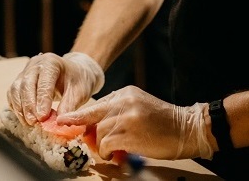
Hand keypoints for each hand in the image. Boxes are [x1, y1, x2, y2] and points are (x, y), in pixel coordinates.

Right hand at [6, 51, 104, 124]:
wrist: (74, 72)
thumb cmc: (78, 81)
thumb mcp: (79, 92)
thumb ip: (69, 106)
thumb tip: (58, 123)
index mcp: (51, 62)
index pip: (44, 81)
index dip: (42, 100)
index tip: (42, 117)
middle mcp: (36, 64)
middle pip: (27, 84)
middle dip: (29, 105)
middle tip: (34, 123)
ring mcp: (26, 71)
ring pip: (16, 88)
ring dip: (21, 108)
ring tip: (29, 123)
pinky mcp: (20, 80)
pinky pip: (13, 93)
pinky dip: (16, 107)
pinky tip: (24, 119)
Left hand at [57, 86, 213, 161]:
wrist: (185, 128)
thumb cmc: (162, 123)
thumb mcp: (138, 108)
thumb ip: (118, 112)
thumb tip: (95, 127)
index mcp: (125, 93)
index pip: (96, 105)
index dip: (79, 116)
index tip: (62, 120)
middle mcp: (124, 101)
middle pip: (92, 116)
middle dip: (81, 128)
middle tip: (72, 133)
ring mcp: (127, 116)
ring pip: (99, 132)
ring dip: (102, 146)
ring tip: (112, 151)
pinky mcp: (130, 132)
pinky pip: (107, 144)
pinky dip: (108, 153)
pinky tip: (117, 155)